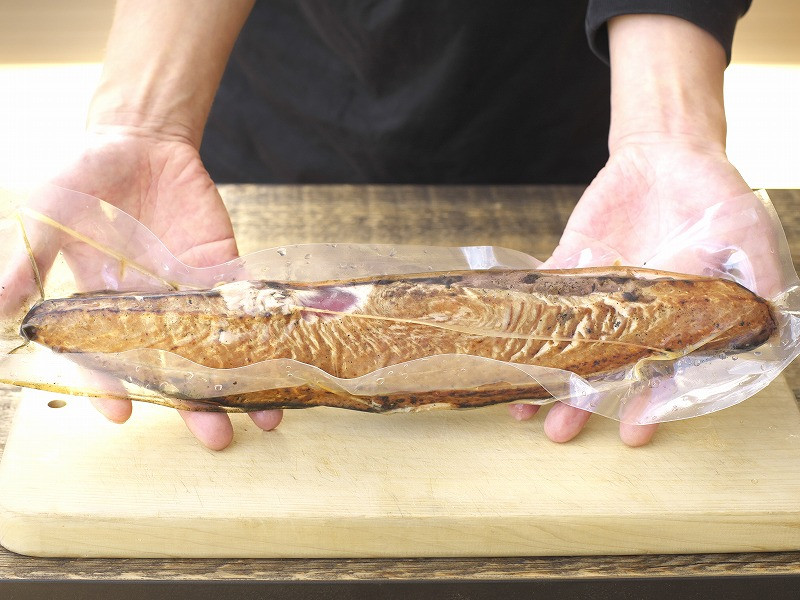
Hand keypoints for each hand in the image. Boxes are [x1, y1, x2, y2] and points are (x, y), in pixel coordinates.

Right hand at [4, 130, 281, 449]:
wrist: (136, 138)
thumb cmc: (82, 177)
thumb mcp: (45, 218)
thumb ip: (26, 263)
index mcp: (103, 306)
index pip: (109, 360)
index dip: (114, 388)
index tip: (123, 417)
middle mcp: (150, 307)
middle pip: (176, 366)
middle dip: (196, 403)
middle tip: (216, 440)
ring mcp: (189, 288)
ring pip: (216, 344)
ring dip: (242, 379)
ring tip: (268, 416)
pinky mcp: (222, 264)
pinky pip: (243, 301)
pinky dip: (264, 329)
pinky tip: (283, 356)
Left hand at [510, 134, 774, 445]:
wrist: (671, 150)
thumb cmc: (716, 194)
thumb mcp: (747, 234)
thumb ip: (758, 280)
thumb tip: (766, 326)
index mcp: (681, 317)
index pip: (663, 372)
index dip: (650, 403)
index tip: (634, 430)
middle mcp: (637, 314)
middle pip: (606, 368)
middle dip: (583, 402)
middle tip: (560, 432)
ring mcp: (602, 292)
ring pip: (571, 341)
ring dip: (547, 375)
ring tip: (524, 410)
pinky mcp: (573, 262)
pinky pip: (545, 293)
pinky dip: (523, 317)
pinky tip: (503, 346)